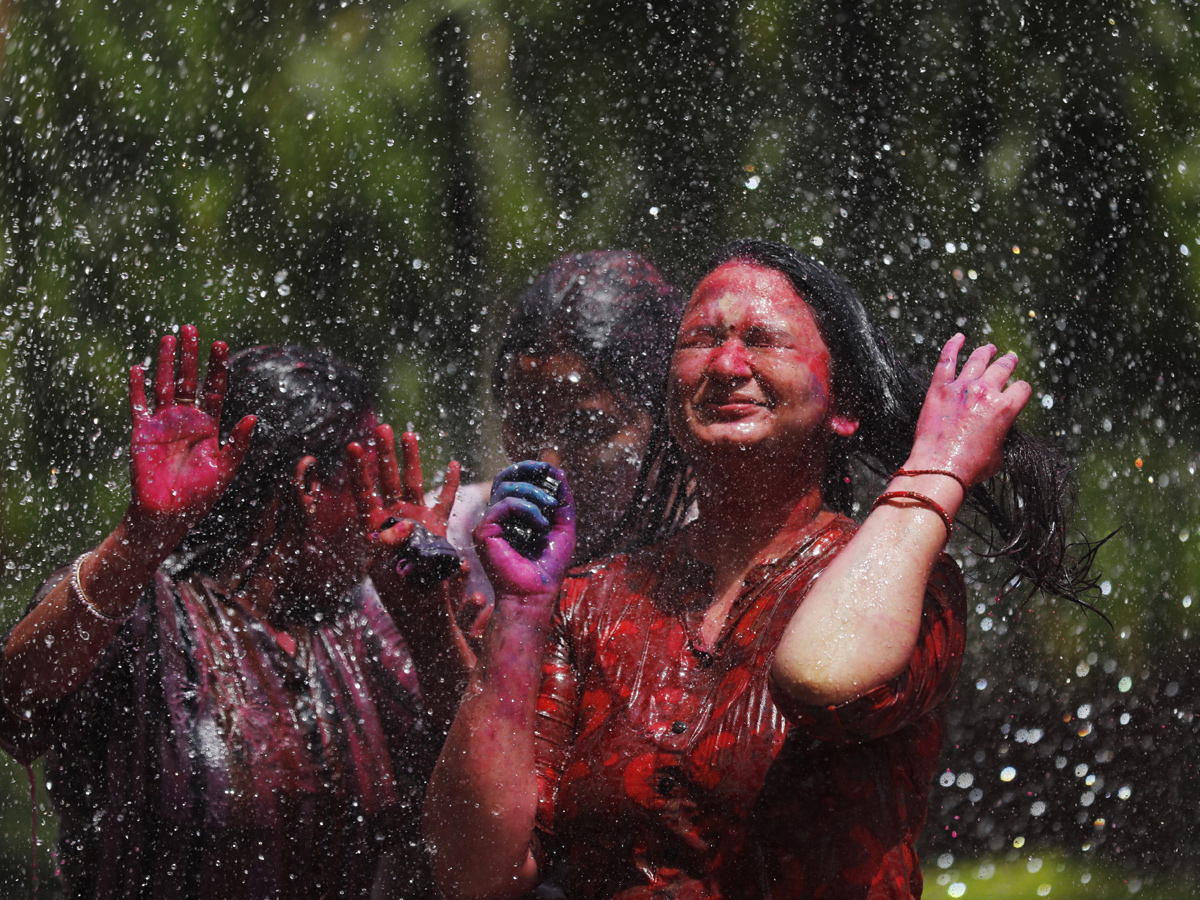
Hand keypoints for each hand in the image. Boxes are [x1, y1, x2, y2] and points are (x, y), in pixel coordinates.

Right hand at [128, 326, 255, 537]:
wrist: (169, 514)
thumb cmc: (200, 495)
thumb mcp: (225, 468)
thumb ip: (238, 442)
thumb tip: (253, 416)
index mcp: (209, 425)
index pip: (215, 389)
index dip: (217, 368)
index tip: (220, 345)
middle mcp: (187, 419)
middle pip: (190, 380)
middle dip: (191, 355)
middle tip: (192, 328)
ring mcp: (164, 423)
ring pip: (165, 385)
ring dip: (167, 362)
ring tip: (170, 337)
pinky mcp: (142, 432)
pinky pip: (139, 405)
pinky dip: (137, 387)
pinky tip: (139, 367)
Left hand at [348, 426, 461, 584]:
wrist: (420, 610)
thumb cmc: (396, 591)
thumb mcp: (382, 568)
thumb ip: (388, 544)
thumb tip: (405, 524)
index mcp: (375, 527)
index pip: (364, 491)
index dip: (359, 470)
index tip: (354, 445)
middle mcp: (394, 518)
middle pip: (388, 478)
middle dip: (385, 453)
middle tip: (382, 427)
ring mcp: (416, 520)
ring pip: (413, 483)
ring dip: (411, 459)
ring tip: (409, 435)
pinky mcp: (436, 528)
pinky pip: (444, 502)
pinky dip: (449, 484)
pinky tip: (452, 464)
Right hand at [474, 461, 574, 612]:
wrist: (536, 594)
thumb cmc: (548, 567)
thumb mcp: (562, 528)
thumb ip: (562, 502)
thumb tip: (560, 472)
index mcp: (514, 516)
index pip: (515, 482)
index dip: (530, 470)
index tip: (550, 468)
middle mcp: (498, 518)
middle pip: (503, 478)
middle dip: (525, 469)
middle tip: (546, 470)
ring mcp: (489, 524)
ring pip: (505, 488)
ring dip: (533, 492)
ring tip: (551, 507)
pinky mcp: (484, 532)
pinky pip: (503, 505)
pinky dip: (526, 507)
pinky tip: (541, 523)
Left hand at [907, 334, 1031, 486]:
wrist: (940, 467)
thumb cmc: (971, 467)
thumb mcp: (1000, 454)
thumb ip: (1002, 435)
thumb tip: (998, 431)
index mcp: (1005, 408)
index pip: (1022, 388)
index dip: (1022, 390)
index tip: (1018, 392)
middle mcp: (985, 393)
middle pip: (1003, 368)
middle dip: (1009, 362)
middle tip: (1010, 359)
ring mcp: (961, 388)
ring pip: (978, 360)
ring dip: (986, 352)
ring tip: (989, 348)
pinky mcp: (939, 389)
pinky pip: (946, 360)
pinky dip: (953, 346)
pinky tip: (958, 337)